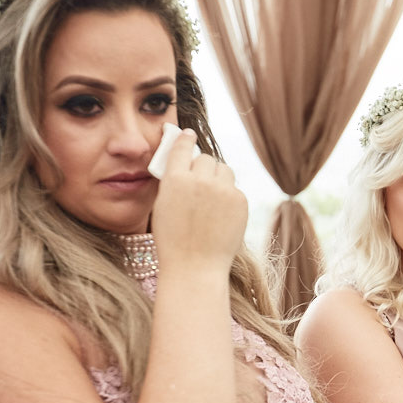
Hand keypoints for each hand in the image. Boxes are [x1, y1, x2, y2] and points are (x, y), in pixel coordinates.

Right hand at [150, 128, 246, 272]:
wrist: (195, 267)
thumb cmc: (173, 241)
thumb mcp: (163, 207)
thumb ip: (173, 182)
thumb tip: (184, 164)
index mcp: (174, 180)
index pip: (182, 148)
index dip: (185, 139)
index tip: (189, 135)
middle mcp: (199, 180)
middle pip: (205, 159)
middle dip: (202, 168)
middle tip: (199, 184)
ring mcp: (223, 190)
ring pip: (223, 170)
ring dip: (217, 178)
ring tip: (211, 200)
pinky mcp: (240, 201)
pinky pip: (234, 189)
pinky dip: (228, 197)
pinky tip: (220, 216)